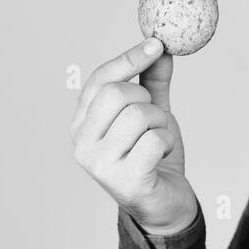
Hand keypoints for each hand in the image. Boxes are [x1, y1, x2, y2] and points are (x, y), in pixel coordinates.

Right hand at [70, 36, 198, 235]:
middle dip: (147, 100)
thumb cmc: (154, 158)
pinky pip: (154, 139)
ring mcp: (100, 164)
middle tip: (154, 118)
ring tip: (157, 140)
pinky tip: (160, 156)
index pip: (100, 79)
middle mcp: (82, 142)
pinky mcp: (124, 180)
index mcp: (82, 123)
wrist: (166, 205)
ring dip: (160, 123)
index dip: (129, 58)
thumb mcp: (153, 114)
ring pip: (139, 115)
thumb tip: (159, 47)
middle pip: (117, 93)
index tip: (156, 43)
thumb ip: (153, 82)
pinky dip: (166, 142)